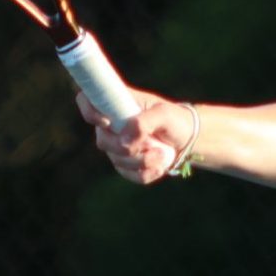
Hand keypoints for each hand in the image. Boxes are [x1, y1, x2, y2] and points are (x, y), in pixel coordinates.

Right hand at [76, 92, 190, 183]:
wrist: (187, 138)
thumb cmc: (174, 119)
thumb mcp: (164, 114)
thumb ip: (144, 122)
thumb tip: (124, 140)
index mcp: (116, 103)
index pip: (87, 100)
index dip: (90, 111)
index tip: (107, 122)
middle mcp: (111, 124)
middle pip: (102, 140)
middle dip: (127, 147)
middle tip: (150, 144)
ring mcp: (116, 145)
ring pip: (117, 160)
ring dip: (142, 160)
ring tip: (162, 153)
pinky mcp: (125, 164)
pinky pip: (128, 174)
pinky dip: (145, 173)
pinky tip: (159, 167)